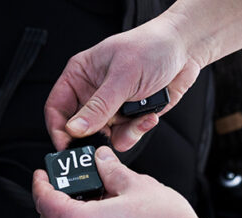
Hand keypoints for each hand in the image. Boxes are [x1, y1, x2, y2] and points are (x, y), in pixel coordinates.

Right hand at [44, 13, 200, 152]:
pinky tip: (149, 115)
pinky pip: (124, 137)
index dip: (58, 128)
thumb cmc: (152, 47)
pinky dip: (137, 131)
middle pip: (78, 128)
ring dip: (122, 132)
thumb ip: (99, 106)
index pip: (56, 107)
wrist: (186, 49)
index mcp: (80, 75)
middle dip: (92, 137)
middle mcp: (92, 93)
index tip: (65, 145)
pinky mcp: (128, 117)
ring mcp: (111, 107)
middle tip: (102, 143)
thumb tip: (75, 129)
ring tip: (137, 117)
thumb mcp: (122, 77)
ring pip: (103, 137)